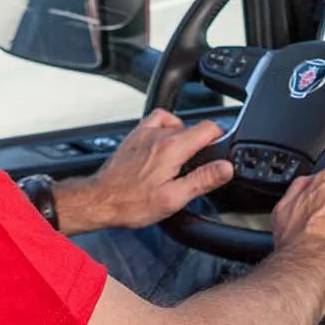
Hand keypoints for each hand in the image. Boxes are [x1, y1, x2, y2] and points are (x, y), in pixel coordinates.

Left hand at [57, 109, 233, 233]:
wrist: (97, 201)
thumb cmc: (131, 203)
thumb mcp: (173, 198)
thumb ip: (203, 179)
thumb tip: (226, 167)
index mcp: (173, 148)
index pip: (209, 128)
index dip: (221, 138)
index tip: (220, 152)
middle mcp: (159, 135)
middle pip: (194, 126)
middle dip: (203, 142)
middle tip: (200, 166)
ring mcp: (145, 133)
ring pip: (176, 124)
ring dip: (185, 136)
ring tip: (183, 157)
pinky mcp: (135, 136)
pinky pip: (157, 120)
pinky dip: (166, 127)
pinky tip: (166, 143)